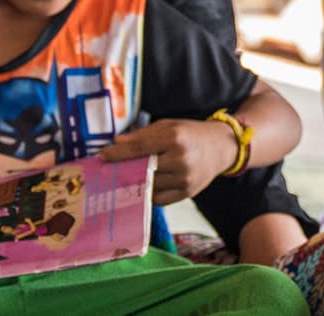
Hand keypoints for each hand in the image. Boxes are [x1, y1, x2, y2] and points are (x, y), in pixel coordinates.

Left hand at [100, 118, 237, 204]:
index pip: (138, 147)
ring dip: (135, 181)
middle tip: (110, 169)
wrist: (222, 147)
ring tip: (127, 176)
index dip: (117, 153)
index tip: (101, 156)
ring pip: (148, 185)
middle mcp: (180, 159)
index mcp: (175, 137)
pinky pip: (158, 198)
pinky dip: (150, 191)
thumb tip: (116, 143)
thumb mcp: (169, 126)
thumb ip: (143, 134)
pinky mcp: (187, 193)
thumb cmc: (191, 133)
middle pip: (141, 168)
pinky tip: (148, 183)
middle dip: (124, 169)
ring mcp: (184, 179)